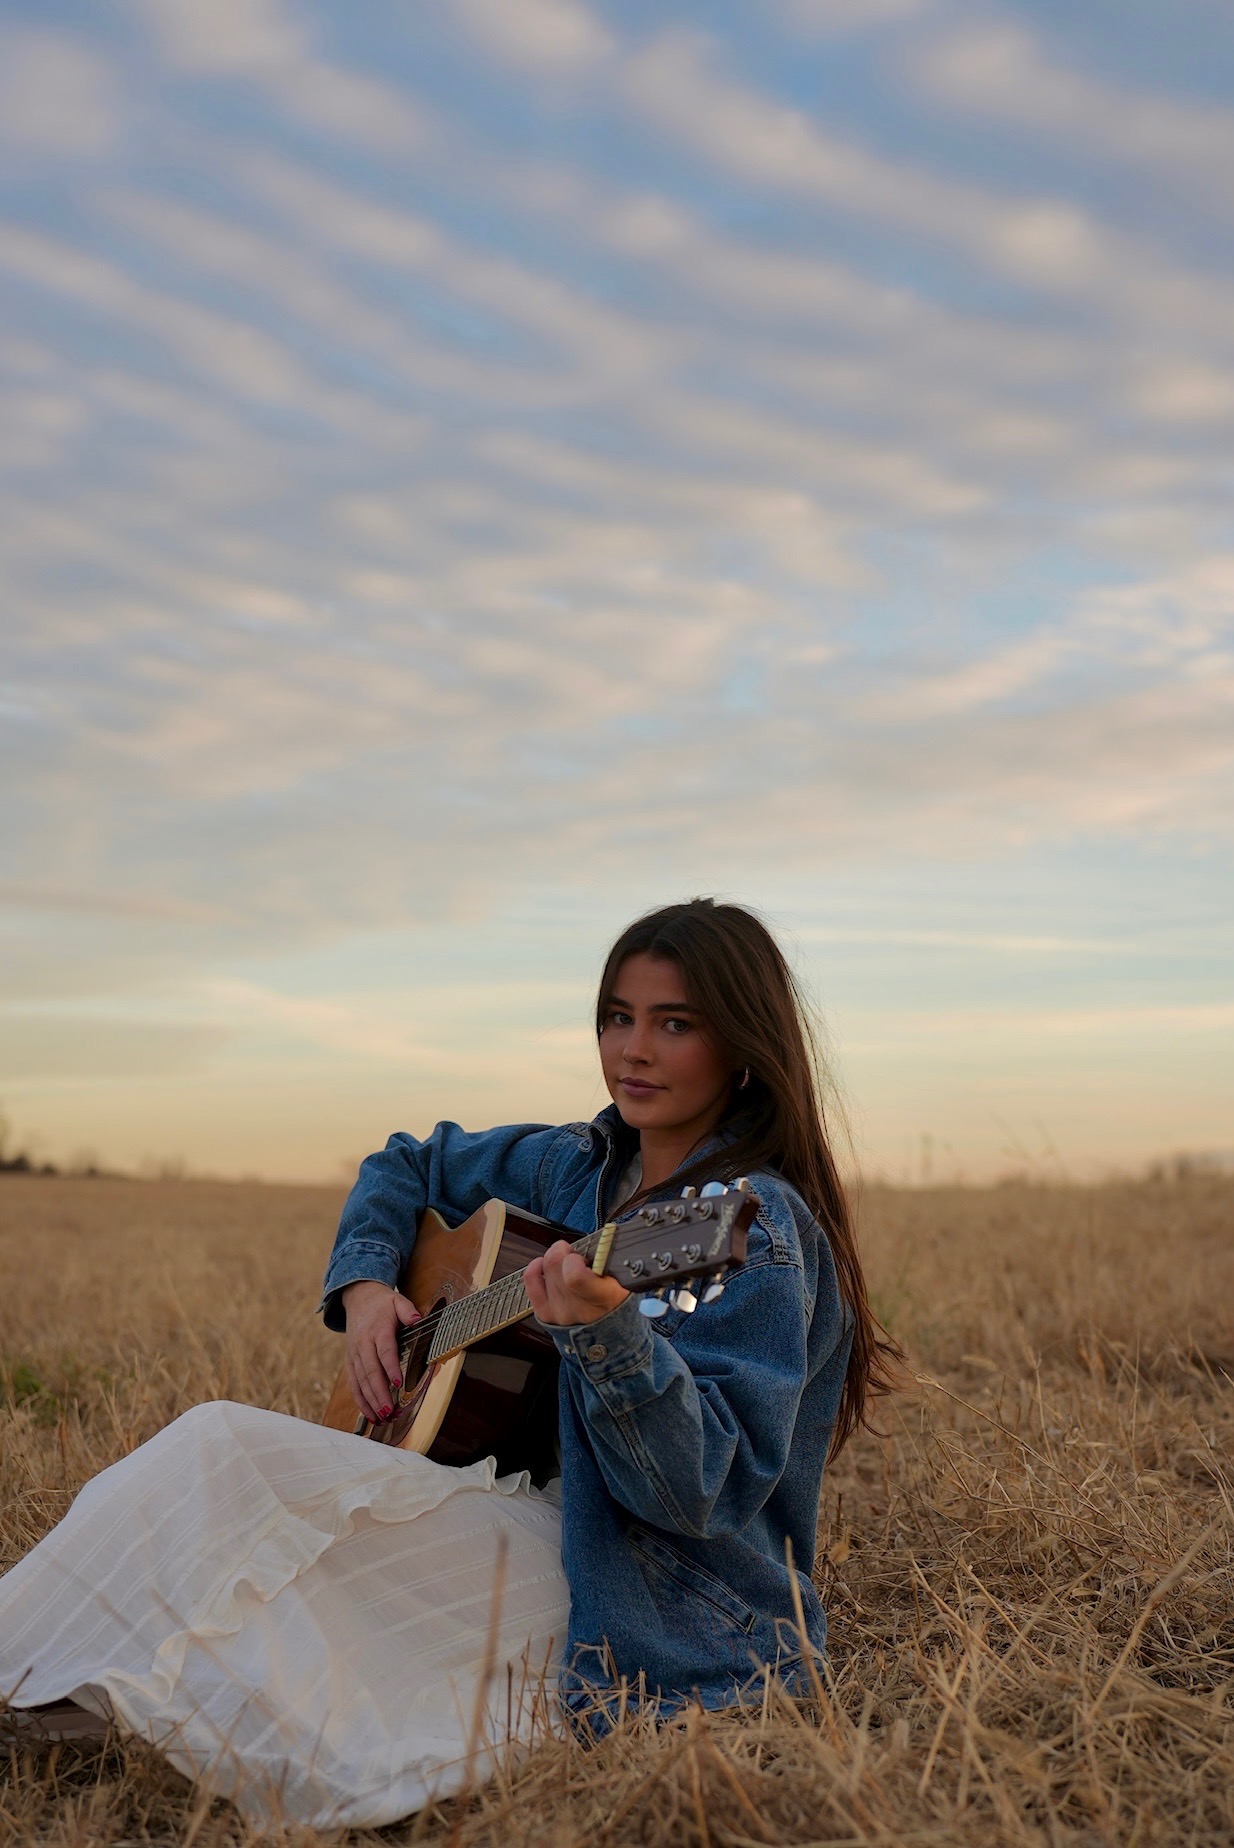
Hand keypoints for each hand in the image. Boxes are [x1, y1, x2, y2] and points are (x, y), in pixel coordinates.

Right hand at [341, 1280, 421, 1423]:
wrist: (358, 1298)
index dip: (390, 1367)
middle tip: (389, 1411)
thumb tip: (417, 1318)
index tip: (397, 1382)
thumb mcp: (397, 1300)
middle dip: (379, 1393)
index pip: (384, 1350)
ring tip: (383, 1418)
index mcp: (377, 1330)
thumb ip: (407, 1310)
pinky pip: (354, 1384)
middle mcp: (363, 1345)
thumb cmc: (382, 1303)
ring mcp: (355, 1355)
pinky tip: (371, 1415)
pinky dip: (361, 1401)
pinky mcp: (350, 1362)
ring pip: (360, 1381)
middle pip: (370, 1372)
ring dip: (371, 1401)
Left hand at [524, 1239, 628, 1327]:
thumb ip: (609, 1263)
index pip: (574, 1275)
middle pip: (555, 1263)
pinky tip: (545, 1265)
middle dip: (564, 1251)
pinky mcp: (545, 1314)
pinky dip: (536, 1266)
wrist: (608, 1336)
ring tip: (566, 1265)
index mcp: (603, 1298)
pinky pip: (531, 1280)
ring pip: (544, 1267)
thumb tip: (597, 1241)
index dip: (574, 1258)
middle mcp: (577, 1308)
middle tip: (575, 1256)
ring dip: (554, 1259)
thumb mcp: (625, 1284)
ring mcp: (559, 1312)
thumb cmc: (616, 1304)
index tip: (582, 1257)